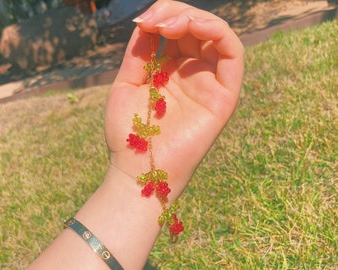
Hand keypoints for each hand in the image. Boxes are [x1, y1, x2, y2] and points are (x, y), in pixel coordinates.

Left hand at [105, 0, 243, 200]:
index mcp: (170, 70)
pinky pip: (234, 57)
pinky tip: (194, 28)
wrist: (138, 169)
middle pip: (198, 29)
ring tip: (169, 24)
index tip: (142, 22)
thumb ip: (139, 52)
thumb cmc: (129, 133)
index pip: (178, 31)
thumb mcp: (127, 83)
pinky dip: (219, 34)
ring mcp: (209, 85)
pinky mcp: (224, 98)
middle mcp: (192, 74)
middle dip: (178, 14)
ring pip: (218, 37)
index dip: (164, 16)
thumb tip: (148, 22)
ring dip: (197, 20)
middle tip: (155, 20)